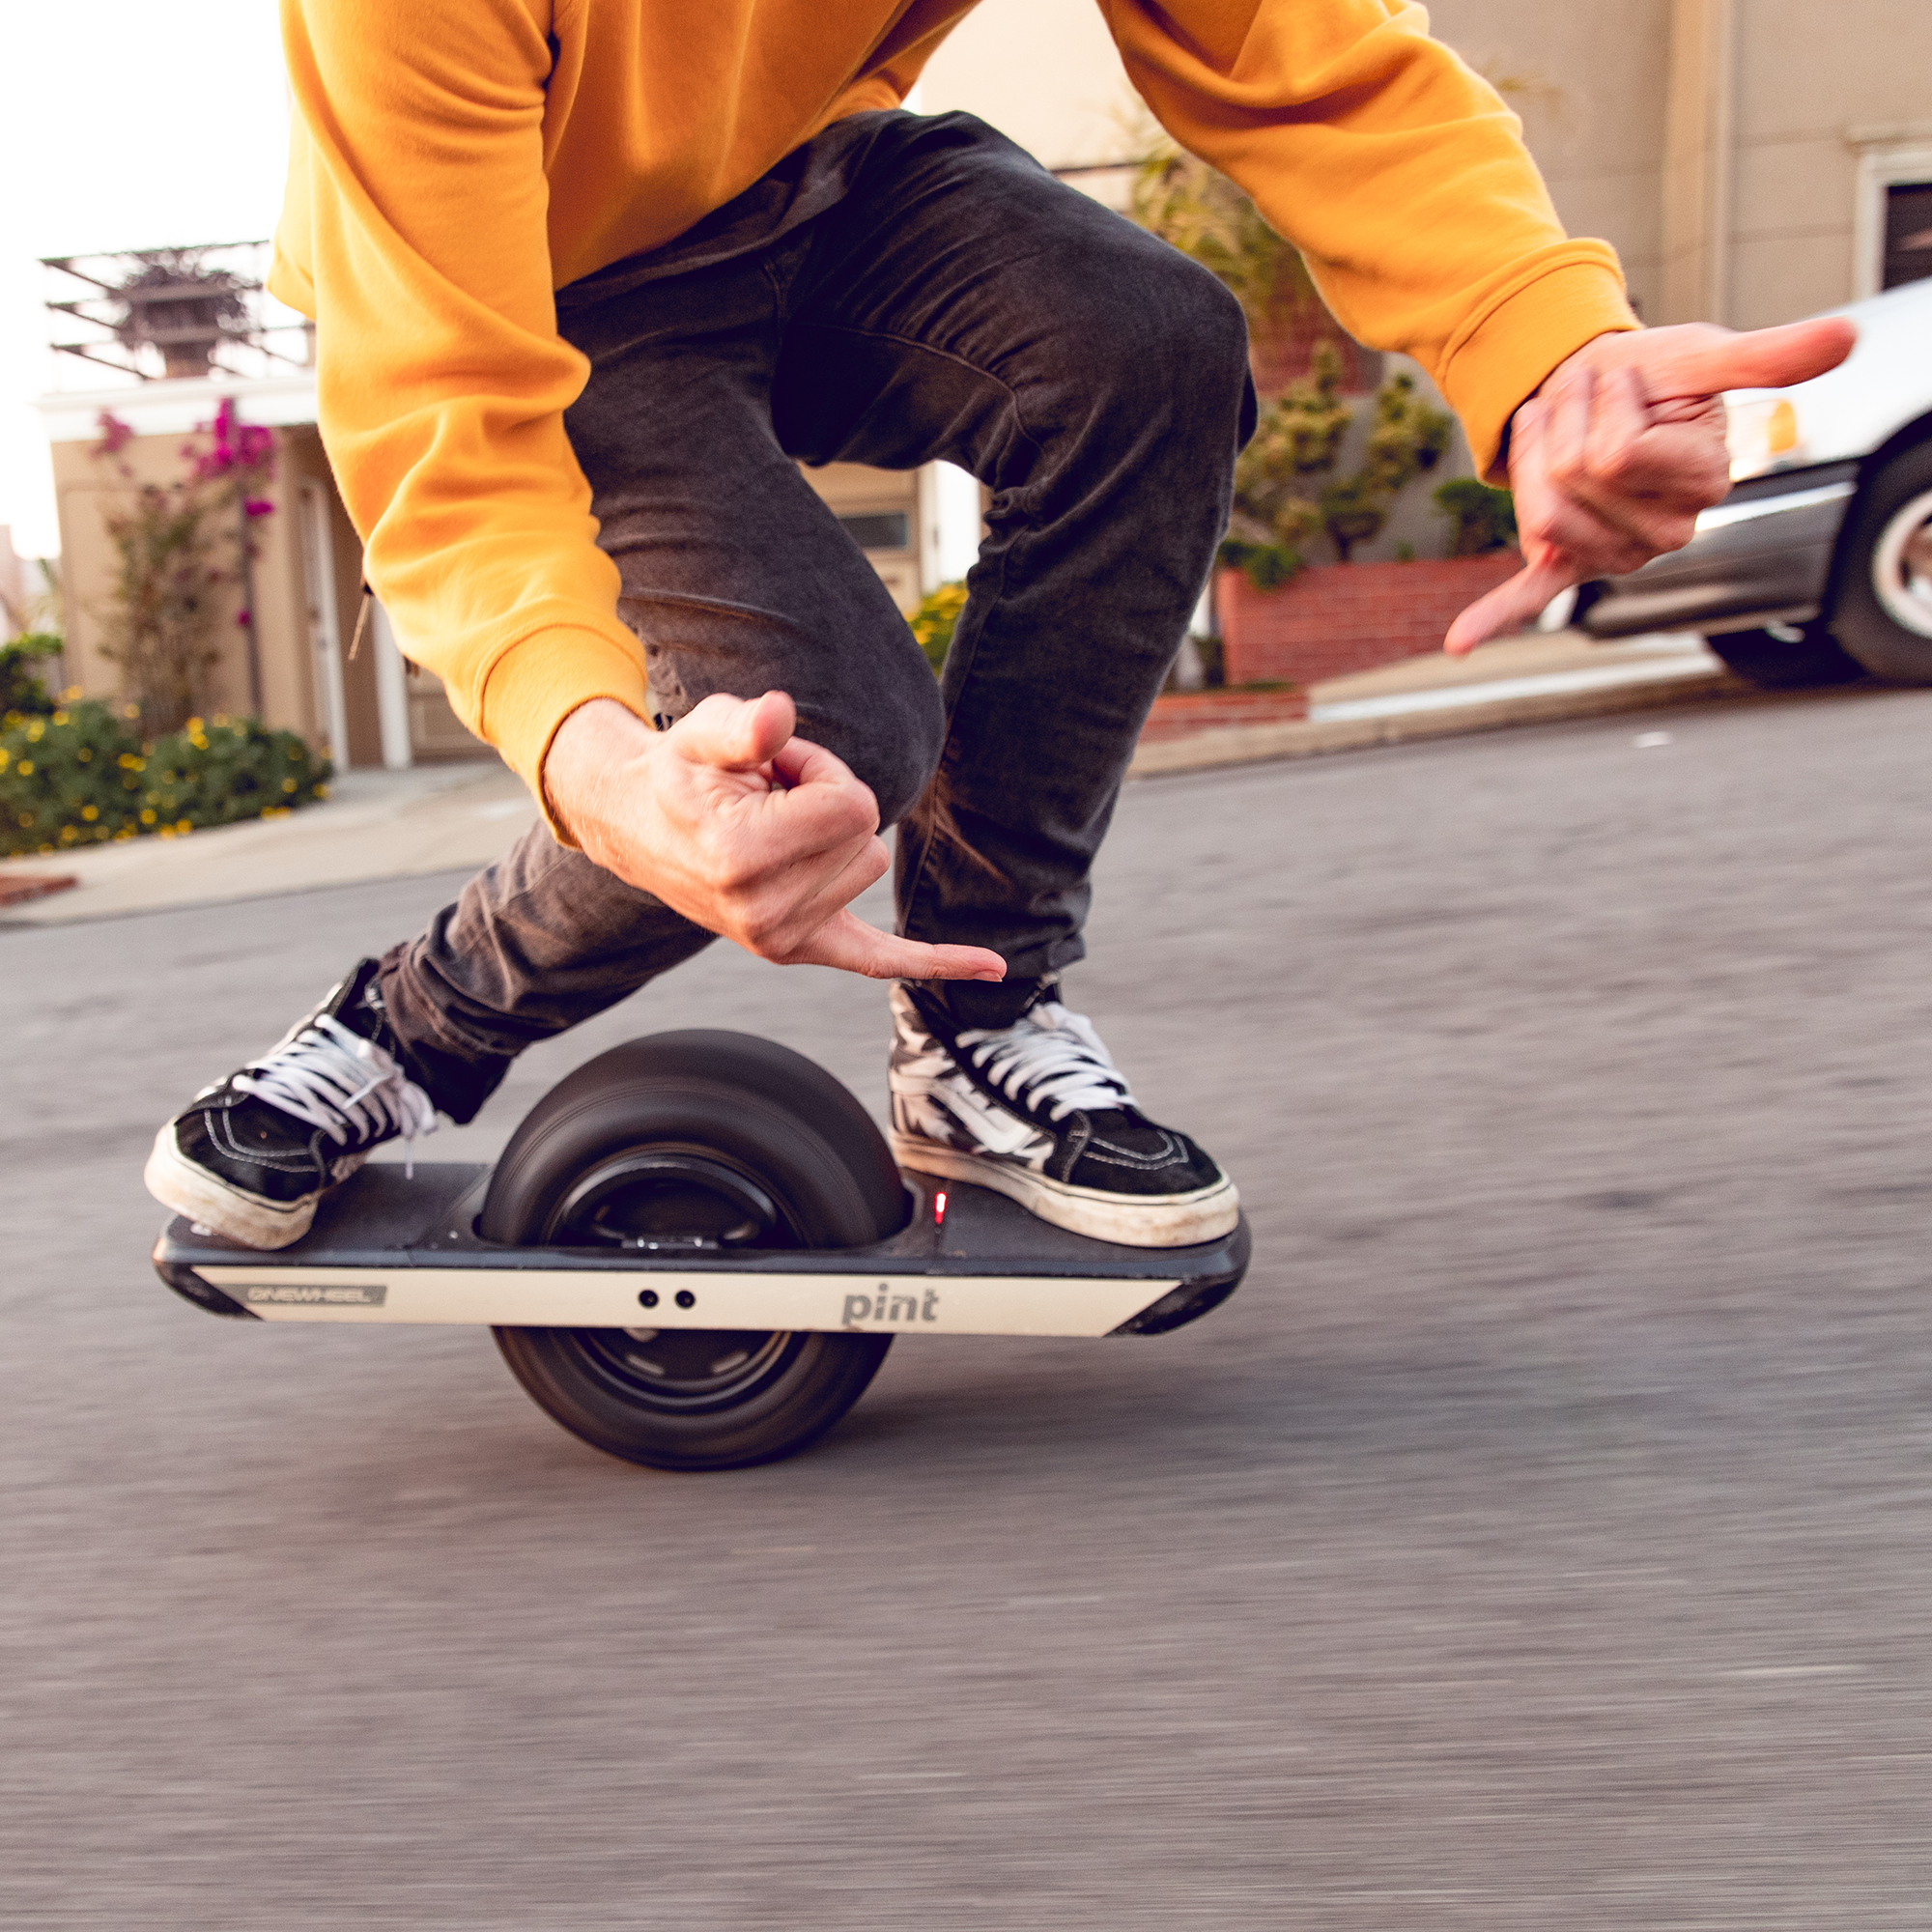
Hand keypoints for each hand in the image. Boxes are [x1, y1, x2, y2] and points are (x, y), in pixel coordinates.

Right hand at [542, 693, 1006, 982]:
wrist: (638, 828)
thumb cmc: (682, 772)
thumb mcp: (703, 732)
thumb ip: (744, 723)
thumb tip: (779, 715)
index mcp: (742, 858)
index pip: (852, 805)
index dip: (823, 770)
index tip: (776, 766)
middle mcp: (763, 911)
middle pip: (863, 834)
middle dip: (826, 798)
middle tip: (767, 794)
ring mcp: (781, 937)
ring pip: (867, 865)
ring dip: (830, 834)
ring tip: (771, 824)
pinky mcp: (799, 948)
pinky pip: (880, 958)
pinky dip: (935, 959)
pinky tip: (993, 965)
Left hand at [1443, 317, 1857, 653]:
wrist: (1600, 385)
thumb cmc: (1658, 374)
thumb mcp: (1705, 357)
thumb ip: (1766, 358)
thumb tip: (1846, 341)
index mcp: (1704, 486)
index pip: (1614, 452)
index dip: (1607, 400)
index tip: (1626, 383)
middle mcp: (1665, 535)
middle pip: (1573, 479)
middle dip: (1567, 422)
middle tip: (1590, 405)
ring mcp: (1613, 556)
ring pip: (1539, 510)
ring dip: (1535, 453)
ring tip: (1566, 432)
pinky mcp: (1564, 565)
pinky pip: (1529, 596)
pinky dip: (1492, 618)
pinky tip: (1457, 644)